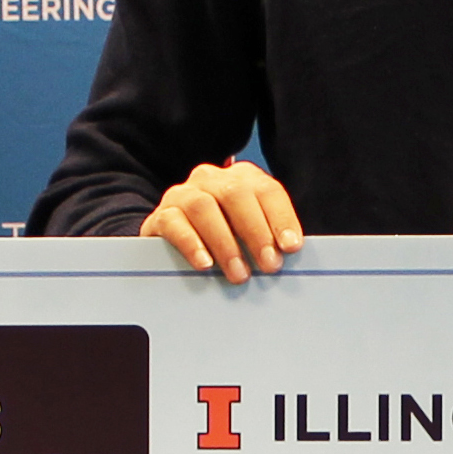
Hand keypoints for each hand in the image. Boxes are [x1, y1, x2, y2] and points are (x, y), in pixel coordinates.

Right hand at [145, 161, 300, 279]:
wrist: (173, 240)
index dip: (281, 217)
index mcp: (242, 179)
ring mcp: (183, 194)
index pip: (267, 191)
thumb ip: (269, 241)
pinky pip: (174, 223)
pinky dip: (192, 244)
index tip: (291, 247)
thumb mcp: (248, 235)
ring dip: (225, 243)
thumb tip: (287, 259)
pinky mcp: (161, 215)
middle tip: (268, 265)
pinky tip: (205, 265)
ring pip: (203, 207)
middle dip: (256, 231)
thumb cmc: (223, 239)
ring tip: (238, 274)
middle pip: (236, 194)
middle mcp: (212, 179)